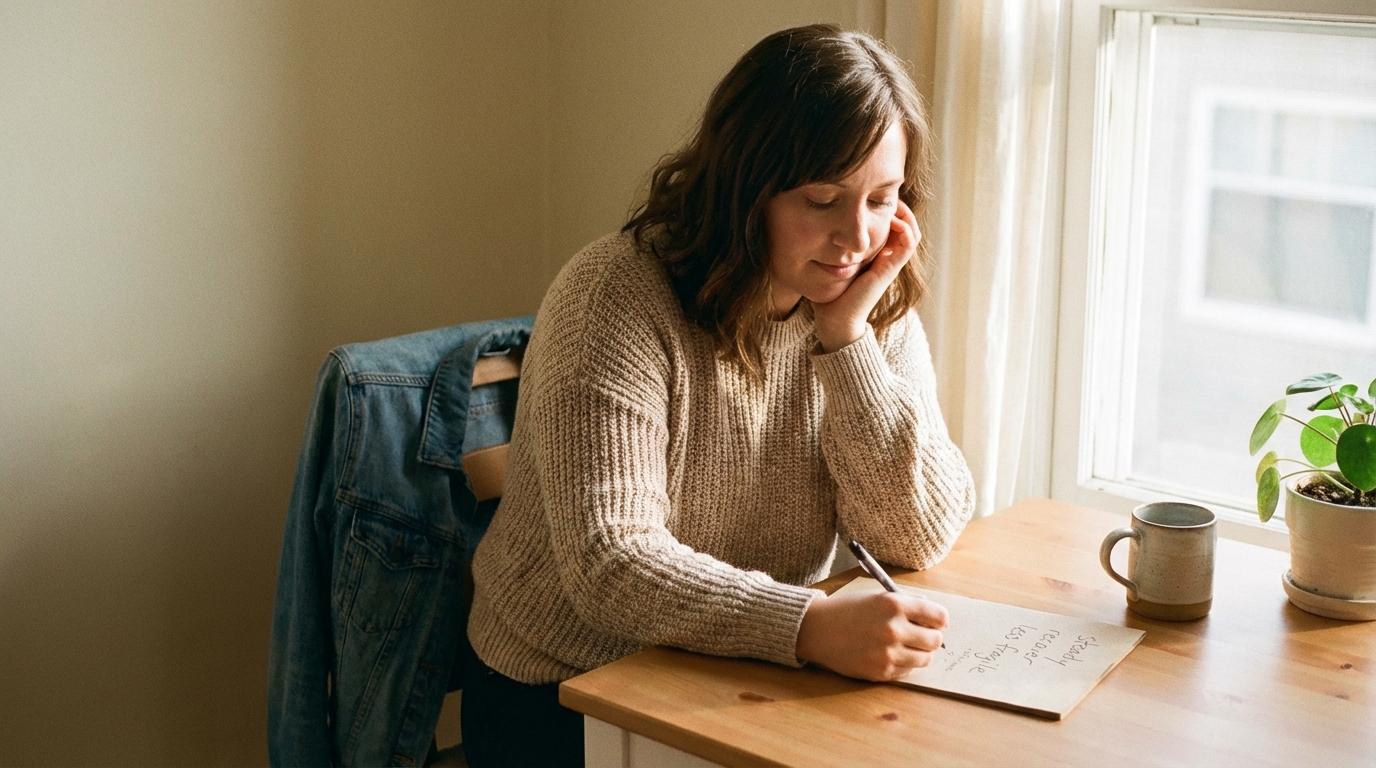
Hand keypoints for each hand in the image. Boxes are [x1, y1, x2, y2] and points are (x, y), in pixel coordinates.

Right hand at [794, 588, 946, 680]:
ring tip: (904, 645)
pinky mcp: (881, 671)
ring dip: (919, 652)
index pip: (939, 617)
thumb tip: (935, 616)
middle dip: (930, 637)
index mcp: (894, 604)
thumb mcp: (877, 596)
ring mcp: (888, 653)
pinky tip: (888, 654)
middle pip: (935, 640)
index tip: (935, 622)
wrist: (817, 629)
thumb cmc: (848, 610)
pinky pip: (908, 671)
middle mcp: (893, 629)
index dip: (939, 620)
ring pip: (925, 659)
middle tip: (920, 635)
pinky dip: (904, 663)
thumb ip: (907, 604)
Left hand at [812, 200, 920, 352]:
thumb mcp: (827, 262)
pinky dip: (905, 228)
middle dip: (895, 205)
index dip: (884, 206)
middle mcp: (885, 258)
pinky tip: (892, 217)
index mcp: (874, 255)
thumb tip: (804, 222)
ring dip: (904, 213)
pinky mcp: (890, 270)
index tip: (871, 193)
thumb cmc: (828, 294)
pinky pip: (908, 244)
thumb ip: (826, 246)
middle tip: (884, 191)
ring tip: (892, 200)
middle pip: (902, 224)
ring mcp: (890, 264)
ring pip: (910, 231)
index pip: (888, 224)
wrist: (836, 321)